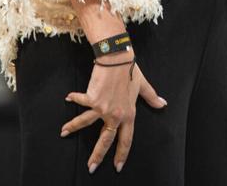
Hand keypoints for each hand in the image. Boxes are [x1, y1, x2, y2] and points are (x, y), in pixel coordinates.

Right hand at [61, 53, 166, 173]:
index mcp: (129, 114)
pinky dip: (74, 99)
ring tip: (63, 133)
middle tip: (91, 167)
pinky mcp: (91, 99)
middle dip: (97, 155)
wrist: (117, 59)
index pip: (126, 139)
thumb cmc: (130, 70)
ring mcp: (102, 109)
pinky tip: (67, 99)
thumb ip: (151, 97)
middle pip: (105, 140)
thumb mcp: (143, 85)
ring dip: (73, 128)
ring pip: (86, 124)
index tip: (117, 166)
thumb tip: (163, 104)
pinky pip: (80, 102)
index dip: (122, 153)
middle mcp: (115, 115)